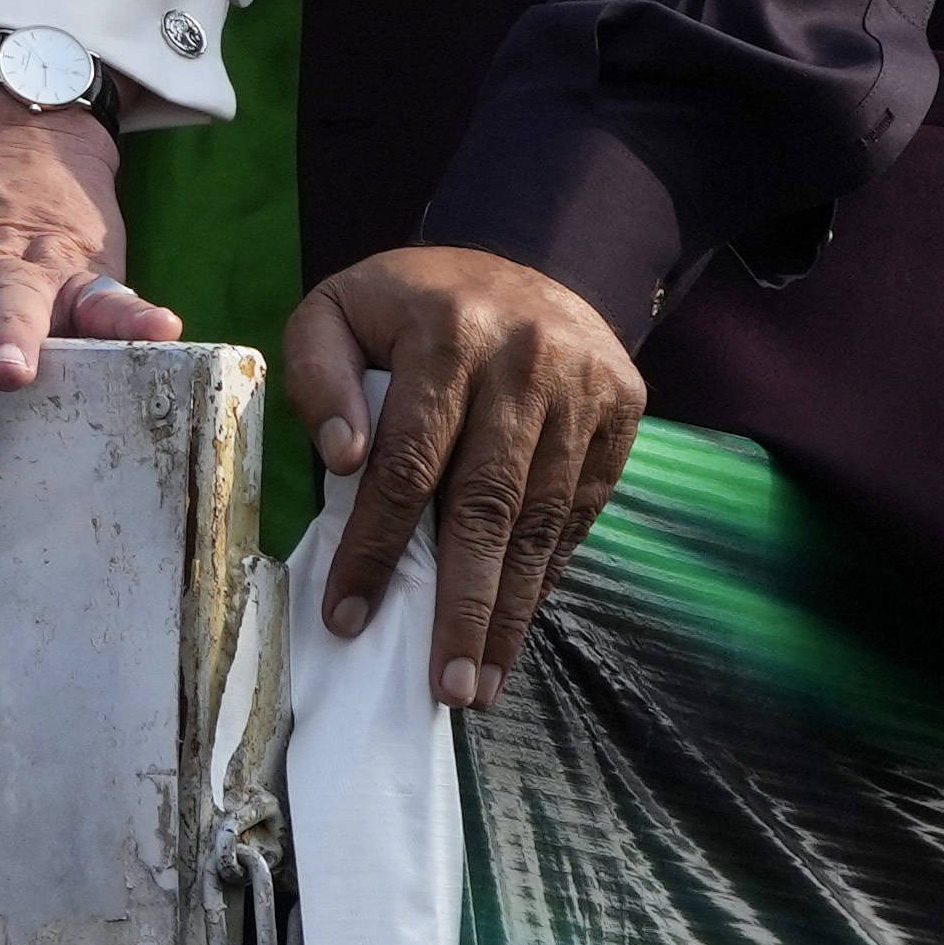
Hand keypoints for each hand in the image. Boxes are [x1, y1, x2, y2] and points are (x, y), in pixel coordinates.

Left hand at [282, 242, 645, 704]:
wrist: (532, 258)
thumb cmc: (411, 303)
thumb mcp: (339, 307)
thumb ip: (318, 374)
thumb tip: (342, 459)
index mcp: (447, 331)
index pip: (407, 459)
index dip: (376, 543)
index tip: (348, 614)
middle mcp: (526, 362)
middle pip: (489, 505)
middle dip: (464, 605)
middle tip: (445, 686)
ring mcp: (585, 390)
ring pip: (543, 521)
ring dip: (511, 611)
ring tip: (479, 681)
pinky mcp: (624, 414)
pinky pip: (581, 513)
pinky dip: (546, 574)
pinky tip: (516, 624)